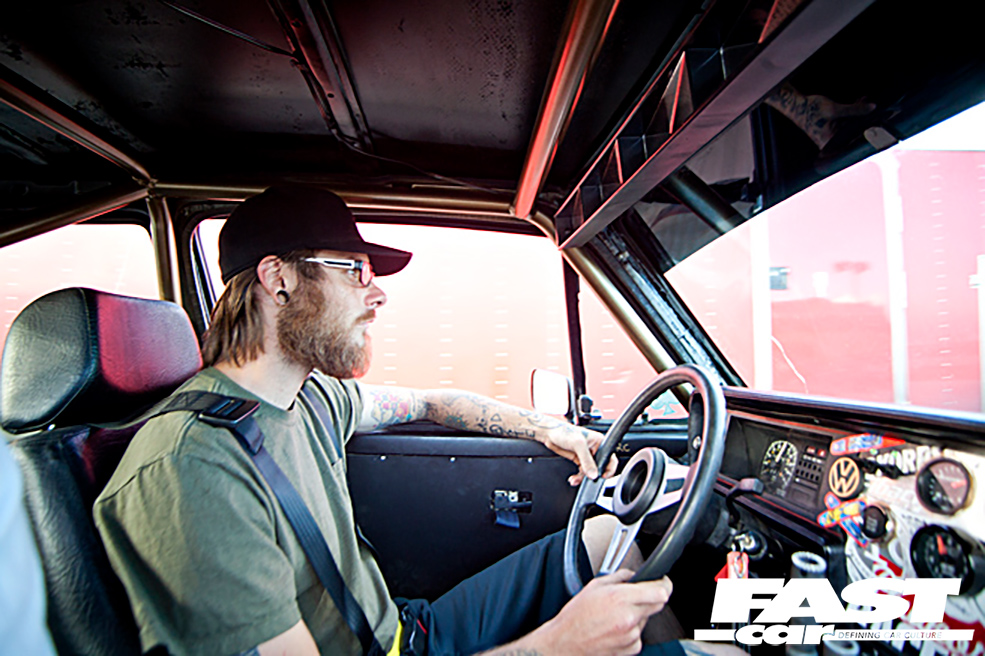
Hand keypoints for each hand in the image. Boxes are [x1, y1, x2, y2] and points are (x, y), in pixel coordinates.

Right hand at [539, 570, 672, 655]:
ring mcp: (631, 634)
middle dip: (652, 597)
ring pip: (647, 619)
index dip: (664, 584)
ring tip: (616, 615)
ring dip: (638, 615)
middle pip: (658, 604)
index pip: (660, 591)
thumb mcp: (594, 586)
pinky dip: (632, 630)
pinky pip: (639, 634)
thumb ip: (619, 577)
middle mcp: (629, 617)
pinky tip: (615, 628)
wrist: (567, 642)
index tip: (663, 581)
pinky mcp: (631, 647)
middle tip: (638, 596)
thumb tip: (632, 575)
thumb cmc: (576, 616)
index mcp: (620, 598)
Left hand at [541, 423, 617, 484]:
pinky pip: (582, 472)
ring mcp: (586, 455)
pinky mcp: (579, 460)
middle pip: (600, 467)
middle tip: (588, 479)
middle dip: (593, 475)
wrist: (549, 434)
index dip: (609, 468)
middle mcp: (595, 449)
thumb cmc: (564, 431)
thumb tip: (593, 474)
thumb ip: (586, 460)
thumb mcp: (578, 444)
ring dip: (583, 478)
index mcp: (599, 441)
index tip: (603, 476)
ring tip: (575, 480)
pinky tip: (573, 479)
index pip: (610, 457)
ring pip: (590, 472)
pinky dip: (578, 477)